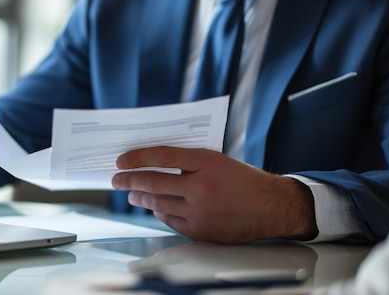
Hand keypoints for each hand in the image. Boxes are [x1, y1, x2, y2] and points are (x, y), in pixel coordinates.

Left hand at [111, 146, 316, 242]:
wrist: (272, 207)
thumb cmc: (244, 180)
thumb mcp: (217, 160)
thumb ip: (188, 161)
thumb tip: (153, 164)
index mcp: (207, 162)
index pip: (162, 156)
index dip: (137, 158)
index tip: (121, 160)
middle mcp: (201, 187)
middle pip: (153, 182)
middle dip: (129, 180)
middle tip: (116, 179)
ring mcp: (200, 212)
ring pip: (158, 204)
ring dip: (140, 198)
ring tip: (132, 194)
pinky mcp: (200, 231)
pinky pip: (170, 221)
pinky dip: (160, 212)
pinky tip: (155, 208)